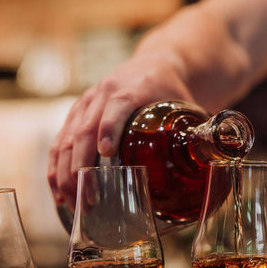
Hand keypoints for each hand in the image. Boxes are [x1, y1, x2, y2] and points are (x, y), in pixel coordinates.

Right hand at [47, 52, 194, 207]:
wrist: (154, 65)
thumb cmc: (170, 90)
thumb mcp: (184, 103)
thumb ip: (194, 131)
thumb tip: (210, 163)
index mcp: (131, 87)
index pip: (117, 106)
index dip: (109, 128)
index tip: (106, 152)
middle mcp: (102, 94)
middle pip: (84, 129)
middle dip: (82, 166)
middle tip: (89, 197)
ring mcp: (85, 105)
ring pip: (66, 138)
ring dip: (65, 173)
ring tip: (71, 202)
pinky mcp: (76, 116)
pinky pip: (60, 142)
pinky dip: (56, 168)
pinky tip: (58, 191)